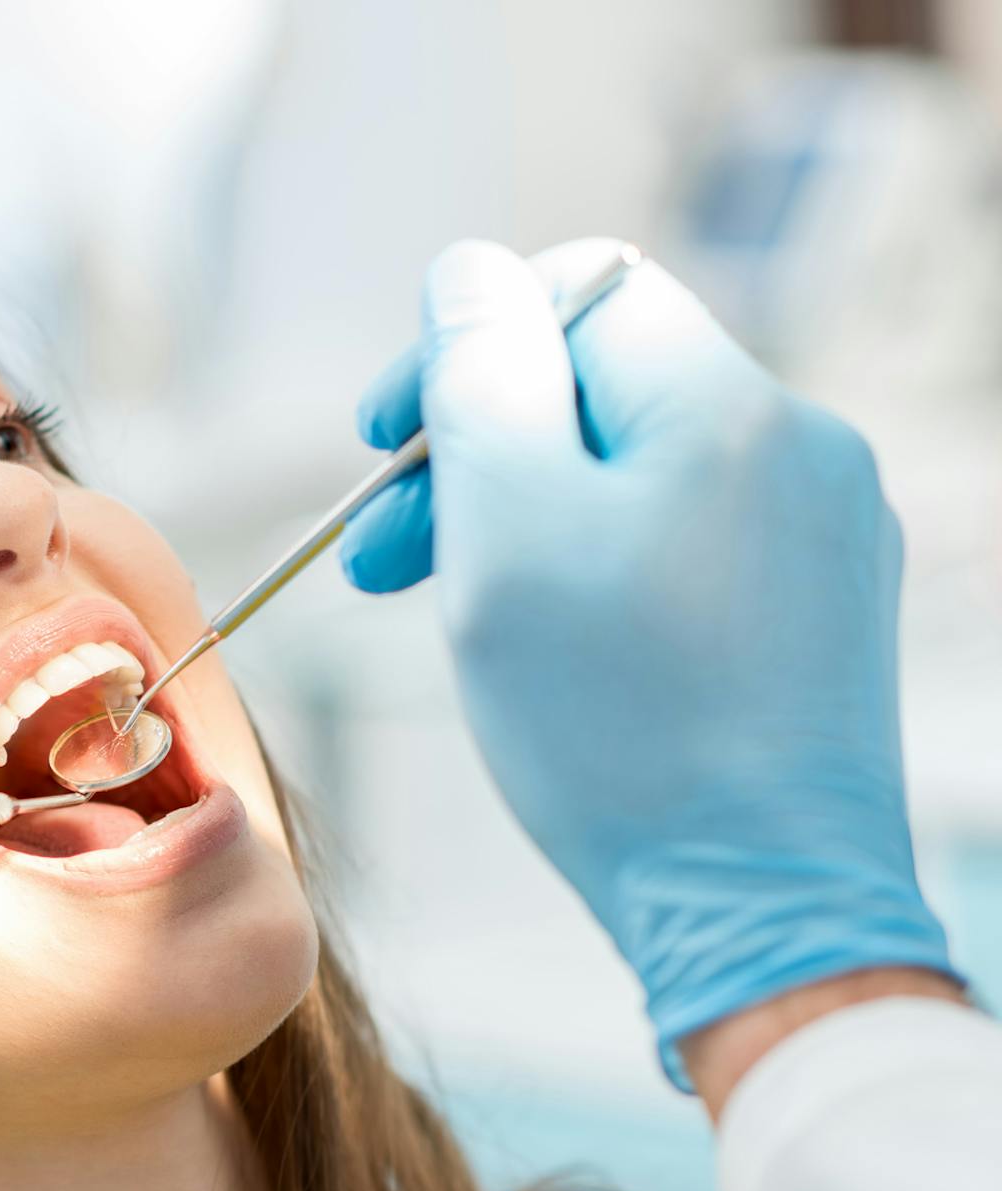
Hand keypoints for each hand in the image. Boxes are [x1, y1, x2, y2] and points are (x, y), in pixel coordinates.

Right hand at [343, 239, 956, 1082]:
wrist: (759, 902)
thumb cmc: (619, 728)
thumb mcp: (508, 531)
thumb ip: (480, 378)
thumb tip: (467, 274)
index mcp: (726, 406)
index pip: (577, 292)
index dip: (460, 348)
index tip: (379, 442)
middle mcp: (799, 446)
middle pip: (603, 389)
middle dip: (478, 452)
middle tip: (387, 558)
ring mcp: (824, 531)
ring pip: (637, 471)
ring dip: (528, 517)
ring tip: (460, 612)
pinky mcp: (823, 610)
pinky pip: (685, 541)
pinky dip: (599, 570)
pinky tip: (554, 652)